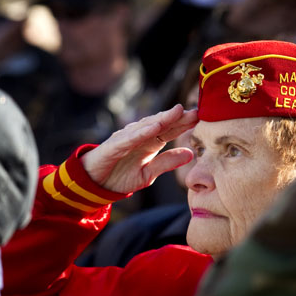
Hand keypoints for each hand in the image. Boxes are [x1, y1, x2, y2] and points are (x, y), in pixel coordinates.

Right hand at [81, 105, 197, 193]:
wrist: (94, 184)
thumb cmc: (120, 176)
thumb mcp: (148, 173)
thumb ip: (168, 163)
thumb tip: (191, 153)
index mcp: (150, 142)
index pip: (170, 130)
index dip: (185, 124)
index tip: (201, 117)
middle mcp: (139, 136)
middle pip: (161, 124)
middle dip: (178, 117)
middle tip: (196, 110)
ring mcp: (126, 139)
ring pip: (146, 126)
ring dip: (163, 118)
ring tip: (178, 112)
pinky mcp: (113, 146)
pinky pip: (129, 138)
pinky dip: (142, 132)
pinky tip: (155, 127)